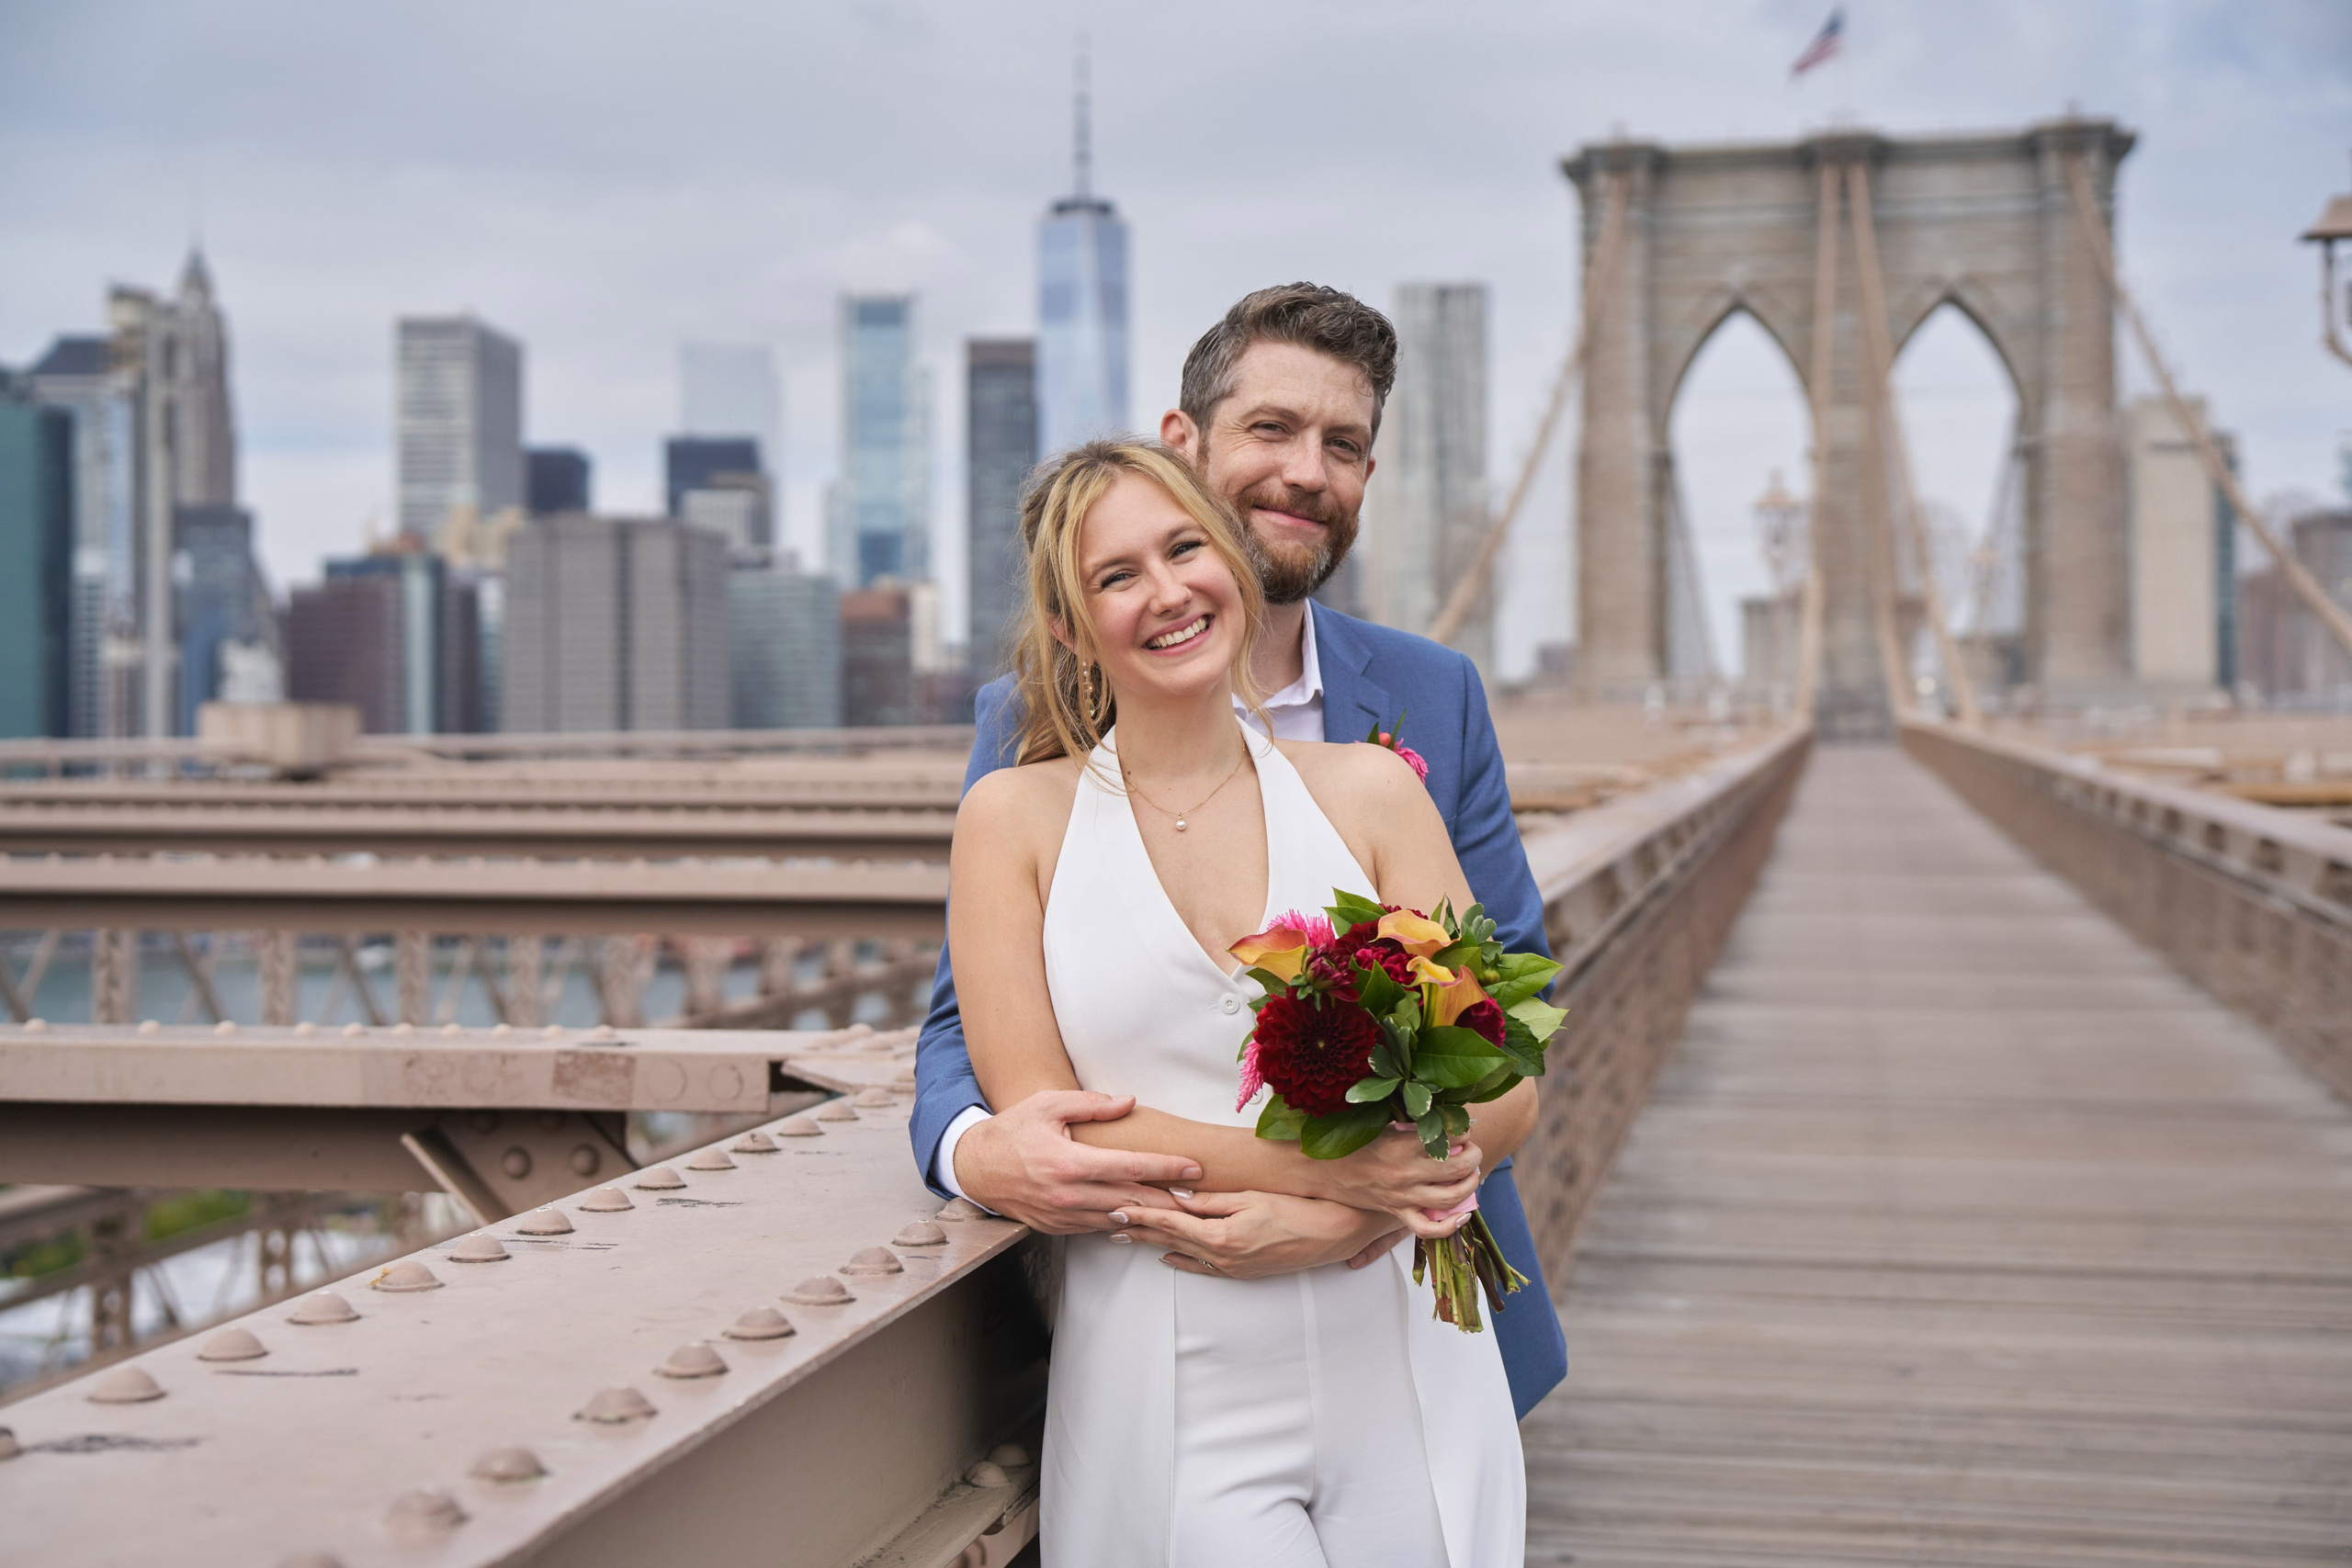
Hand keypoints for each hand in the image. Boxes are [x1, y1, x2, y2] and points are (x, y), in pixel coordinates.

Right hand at [951, 1090, 1200, 1234]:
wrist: (976, 1167)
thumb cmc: (1013, 1130)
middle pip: (1132, 1201)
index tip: (1193, 1167)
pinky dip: (1123, 1225)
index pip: (1129, 1167)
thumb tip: (1129, 1102)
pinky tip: (1144, 1221)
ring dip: (1151, 1218)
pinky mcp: (1057, 1227)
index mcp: (1069, 1162)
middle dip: (1170, 1200)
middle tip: (1201, 1198)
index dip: (1165, 1168)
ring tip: (1182, 1212)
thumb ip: (1091, 1104)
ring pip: (1118, 1220)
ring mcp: (1062, 1216)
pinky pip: (1098, 1228)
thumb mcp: (1047, 1105)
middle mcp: (1068, 1194)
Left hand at [1115, 1189, 1435, 1279]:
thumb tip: (1177, 1193)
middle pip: (1170, 1240)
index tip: (1116, 1204)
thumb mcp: (1252, 1197)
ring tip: (1126, 1236)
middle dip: (1138, 1229)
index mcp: (1222, 1236)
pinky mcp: (1243, 1271)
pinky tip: (1166, 1256)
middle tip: (1107, 1219)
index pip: (1171, 1221)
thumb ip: (1212, 1199)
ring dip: (1153, 1243)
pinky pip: (1203, 1267)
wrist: (1335, 1235)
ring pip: (1182, 1253)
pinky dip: (1181, 1260)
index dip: (1142, 1212)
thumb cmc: (1299, 1209)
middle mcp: (1223, 1257)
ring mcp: (1232, 1268)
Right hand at [1318, 1127, 1482, 1219]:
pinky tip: (1461, 1214)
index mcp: (1401, 1146)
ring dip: (1469, 1184)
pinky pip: (1429, 1228)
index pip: (1447, 1138)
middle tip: (1472, 1149)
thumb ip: (1411, 1125)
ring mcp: (1404, 1197)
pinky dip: (1450, 1225)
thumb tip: (1441, 1119)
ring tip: (1471, 1173)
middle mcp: (1406, 1173)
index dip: (1462, 1131)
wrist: (1324, 1171)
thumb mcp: (1381, 1125)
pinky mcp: (1399, 1213)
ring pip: (1451, 1197)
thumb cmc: (1352, 1144)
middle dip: (1473, 1156)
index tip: (1462, 1128)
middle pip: (1457, 1168)